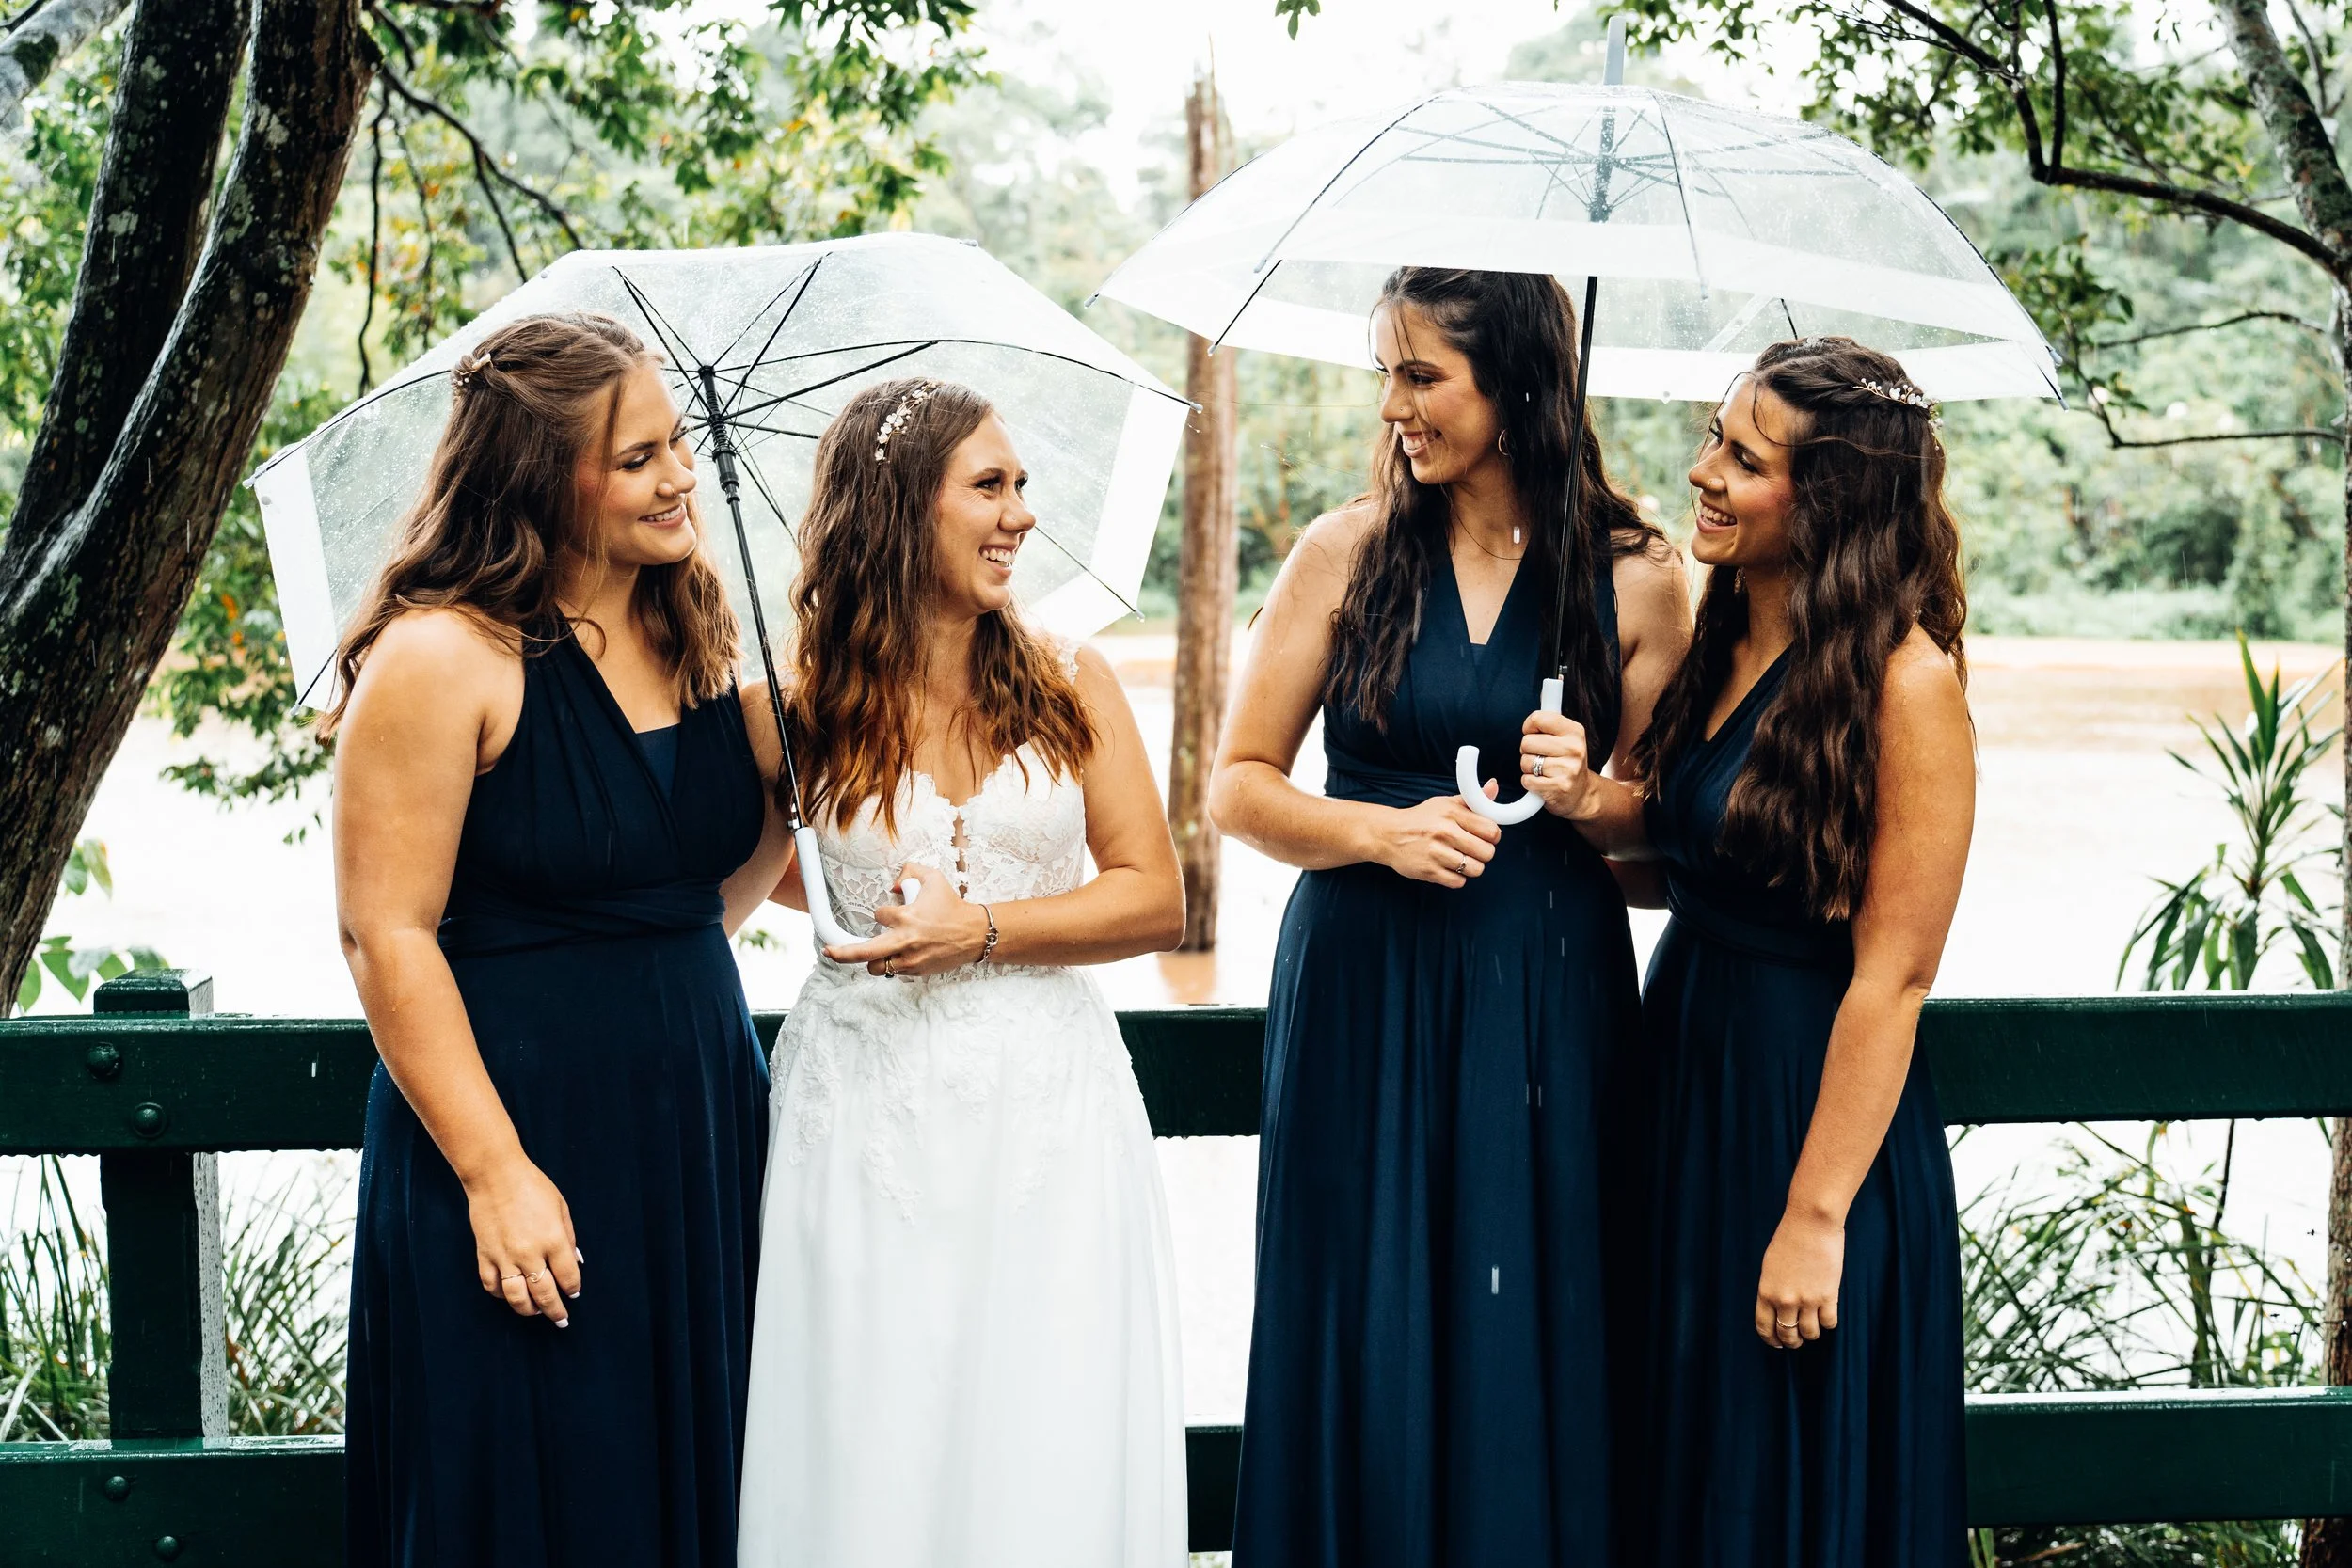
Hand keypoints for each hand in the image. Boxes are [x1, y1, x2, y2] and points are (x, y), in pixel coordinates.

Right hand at [466, 1157, 580, 1325]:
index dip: (573, 1289)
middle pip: (545, 1294)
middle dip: (555, 1311)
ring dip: (529, 1310)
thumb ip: (569, 1237)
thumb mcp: (561, 1208)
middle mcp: (530, 1254)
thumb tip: (574, 1262)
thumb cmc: (532, 1187)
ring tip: (536, 1312)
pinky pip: (492, 1286)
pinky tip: (510, 1295)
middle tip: (561, 1320)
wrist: (495, 1176)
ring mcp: (505, 1257)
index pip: (568, 1277)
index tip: (574, 1293)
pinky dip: (501, 1295)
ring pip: (517, 1298)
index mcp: (553, 1240)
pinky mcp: (485, 1256)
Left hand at [822, 861, 987, 975]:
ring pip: (878, 967)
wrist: (976, 934)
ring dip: (874, 959)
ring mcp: (910, 960)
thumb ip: (909, 871)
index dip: (882, 913)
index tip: (892, 912)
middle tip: (829, 952)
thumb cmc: (953, 907)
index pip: (878, 915)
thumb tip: (893, 885)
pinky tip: (903, 954)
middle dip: (842, 954)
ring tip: (880, 951)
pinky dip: (894, 963)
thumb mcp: (934, 878)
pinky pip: (895, 972)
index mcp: (907, 918)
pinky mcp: (917, 971)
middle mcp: (905, 941)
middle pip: (864, 953)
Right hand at [1376, 790, 1502, 887]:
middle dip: (1484, 853)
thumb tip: (1493, 786)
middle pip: (1487, 852)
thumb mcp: (1444, 804)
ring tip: (1461, 859)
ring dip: (1471, 867)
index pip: (1491, 830)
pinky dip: (1457, 878)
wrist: (1388, 835)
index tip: (1485, 836)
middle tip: (1473, 850)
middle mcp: (1444, 832)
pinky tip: (1448, 868)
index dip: (1493, 836)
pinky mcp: (1429, 871)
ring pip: (1475, 869)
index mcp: (1451, 813)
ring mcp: (1436, 853)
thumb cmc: (1421, 819)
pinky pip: (1459, 882)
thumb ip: (1471, 800)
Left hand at [1520, 709, 1598, 820]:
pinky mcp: (1559, 788)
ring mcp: (1568, 769)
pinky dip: (1530, 783)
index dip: (1529, 727)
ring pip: (1525, 762)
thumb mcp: (1566, 737)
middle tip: (1542, 757)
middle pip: (1527, 742)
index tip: (1534, 733)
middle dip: (1528, 751)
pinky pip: (1527, 780)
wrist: (1581, 794)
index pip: (1538, 718)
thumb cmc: (1567, 762)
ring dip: (1529, 768)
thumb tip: (1550, 685)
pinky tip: (1543, 783)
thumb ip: (1553, 718)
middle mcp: (1574, 748)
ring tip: (1544, 771)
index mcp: (1574, 731)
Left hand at [1754, 1208, 1843, 1348]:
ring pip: (1810, 1333)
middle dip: (1792, 1341)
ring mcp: (1807, 1300)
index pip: (1764, 1327)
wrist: (1810, 1223)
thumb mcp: (1770, 1266)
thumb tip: (1778, 1308)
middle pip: (1787, 1334)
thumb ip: (1772, 1288)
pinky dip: (1828, 1322)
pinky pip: (1829, 1323)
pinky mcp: (1828, 1296)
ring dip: (1811, 1334)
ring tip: (1813, 1327)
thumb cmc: (1789, 1239)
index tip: (1777, 1343)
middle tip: (1797, 1340)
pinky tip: (1827, 1314)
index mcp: (1766, 1292)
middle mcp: (1784, 1300)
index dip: (1771, 1339)